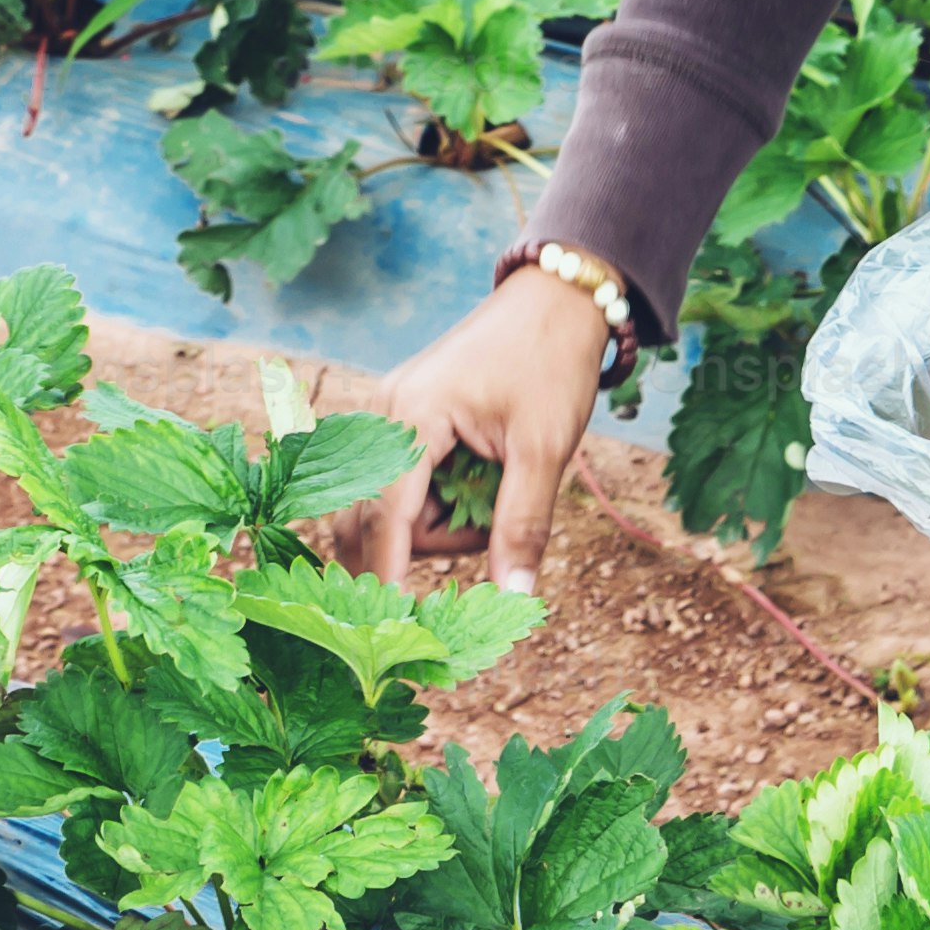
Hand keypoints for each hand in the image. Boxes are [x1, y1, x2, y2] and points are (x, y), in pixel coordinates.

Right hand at [328, 268, 612, 589]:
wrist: (555, 299)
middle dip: (426, 544)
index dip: (385, 576)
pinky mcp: (401, 418)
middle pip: (374, 516)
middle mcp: (383, 413)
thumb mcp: (545, 450)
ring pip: (389, 505)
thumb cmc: (551, 364)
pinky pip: (401, 483)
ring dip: (438, 522)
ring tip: (499, 488)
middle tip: (488, 533)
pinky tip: (477, 479)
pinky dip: (435, 501)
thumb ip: (522, 526)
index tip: (387, 629)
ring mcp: (387, 414)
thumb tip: (512, 599)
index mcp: (411, 415)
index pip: (384, 515)